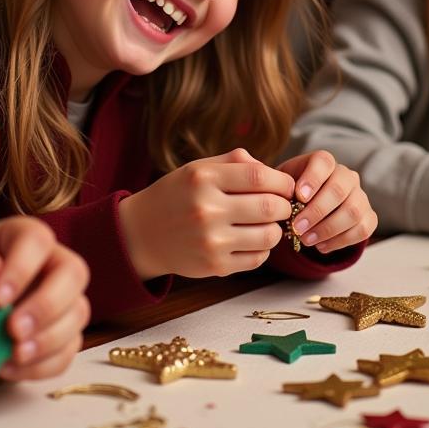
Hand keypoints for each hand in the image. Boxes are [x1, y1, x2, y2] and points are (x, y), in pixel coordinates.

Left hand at [0, 217, 89, 380]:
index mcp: (25, 237)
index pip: (38, 241)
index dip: (22, 269)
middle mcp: (53, 262)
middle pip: (73, 274)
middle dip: (46, 306)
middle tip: (13, 330)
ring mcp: (63, 299)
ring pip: (77, 314)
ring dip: (48, 339)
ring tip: (13, 354)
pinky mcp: (63, 334)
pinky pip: (67, 351)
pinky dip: (41, 366)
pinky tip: (9, 369)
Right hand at [118, 148, 294, 279]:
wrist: (143, 233)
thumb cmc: (177, 195)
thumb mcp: (198, 168)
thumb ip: (235, 162)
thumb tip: (272, 171)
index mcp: (204, 178)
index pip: (260, 177)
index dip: (282, 182)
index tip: (285, 186)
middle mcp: (206, 209)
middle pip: (269, 207)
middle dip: (284, 206)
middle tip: (280, 206)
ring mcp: (211, 240)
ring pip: (268, 236)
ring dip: (275, 229)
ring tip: (266, 224)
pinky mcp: (214, 265)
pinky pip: (257, 259)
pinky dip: (262, 249)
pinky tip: (251, 240)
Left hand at [276, 150, 376, 252]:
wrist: (307, 209)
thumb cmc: (292, 195)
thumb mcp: (283, 187)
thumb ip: (282, 189)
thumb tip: (282, 201)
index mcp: (324, 162)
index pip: (323, 162)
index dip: (313, 178)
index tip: (299, 197)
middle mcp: (346, 176)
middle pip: (339, 190)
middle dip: (317, 212)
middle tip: (298, 227)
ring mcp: (360, 196)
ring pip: (353, 212)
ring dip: (328, 229)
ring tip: (307, 240)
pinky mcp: (369, 216)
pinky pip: (363, 230)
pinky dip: (340, 242)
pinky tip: (321, 246)